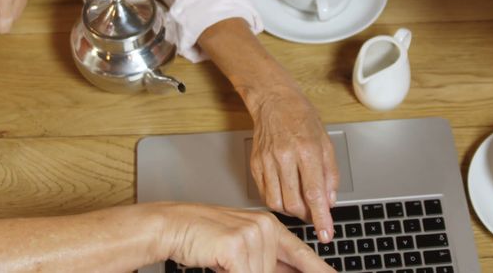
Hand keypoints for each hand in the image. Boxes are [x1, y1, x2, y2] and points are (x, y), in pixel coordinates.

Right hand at [158, 203, 333, 271]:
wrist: (173, 225)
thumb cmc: (203, 238)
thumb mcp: (241, 251)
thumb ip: (267, 264)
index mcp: (270, 227)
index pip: (302, 254)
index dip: (319, 269)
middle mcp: (266, 228)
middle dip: (254, 271)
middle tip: (232, 259)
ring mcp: (253, 235)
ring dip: (239, 272)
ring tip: (221, 259)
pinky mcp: (238, 245)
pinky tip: (219, 261)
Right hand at [250, 85, 339, 243]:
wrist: (274, 101)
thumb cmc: (301, 118)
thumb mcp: (326, 143)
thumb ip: (330, 175)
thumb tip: (329, 202)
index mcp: (307, 150)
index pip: (314, 193)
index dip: (321, 218)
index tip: (326, 233)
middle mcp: (285, 156)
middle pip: (293, 203)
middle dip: (306, 215)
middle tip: (313, 213)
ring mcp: (267, 161)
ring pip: (277, 202)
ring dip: (291, 210)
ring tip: (299, 202)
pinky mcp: (255, 164)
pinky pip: (265, 193)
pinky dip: (277, 200)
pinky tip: (285, 192)